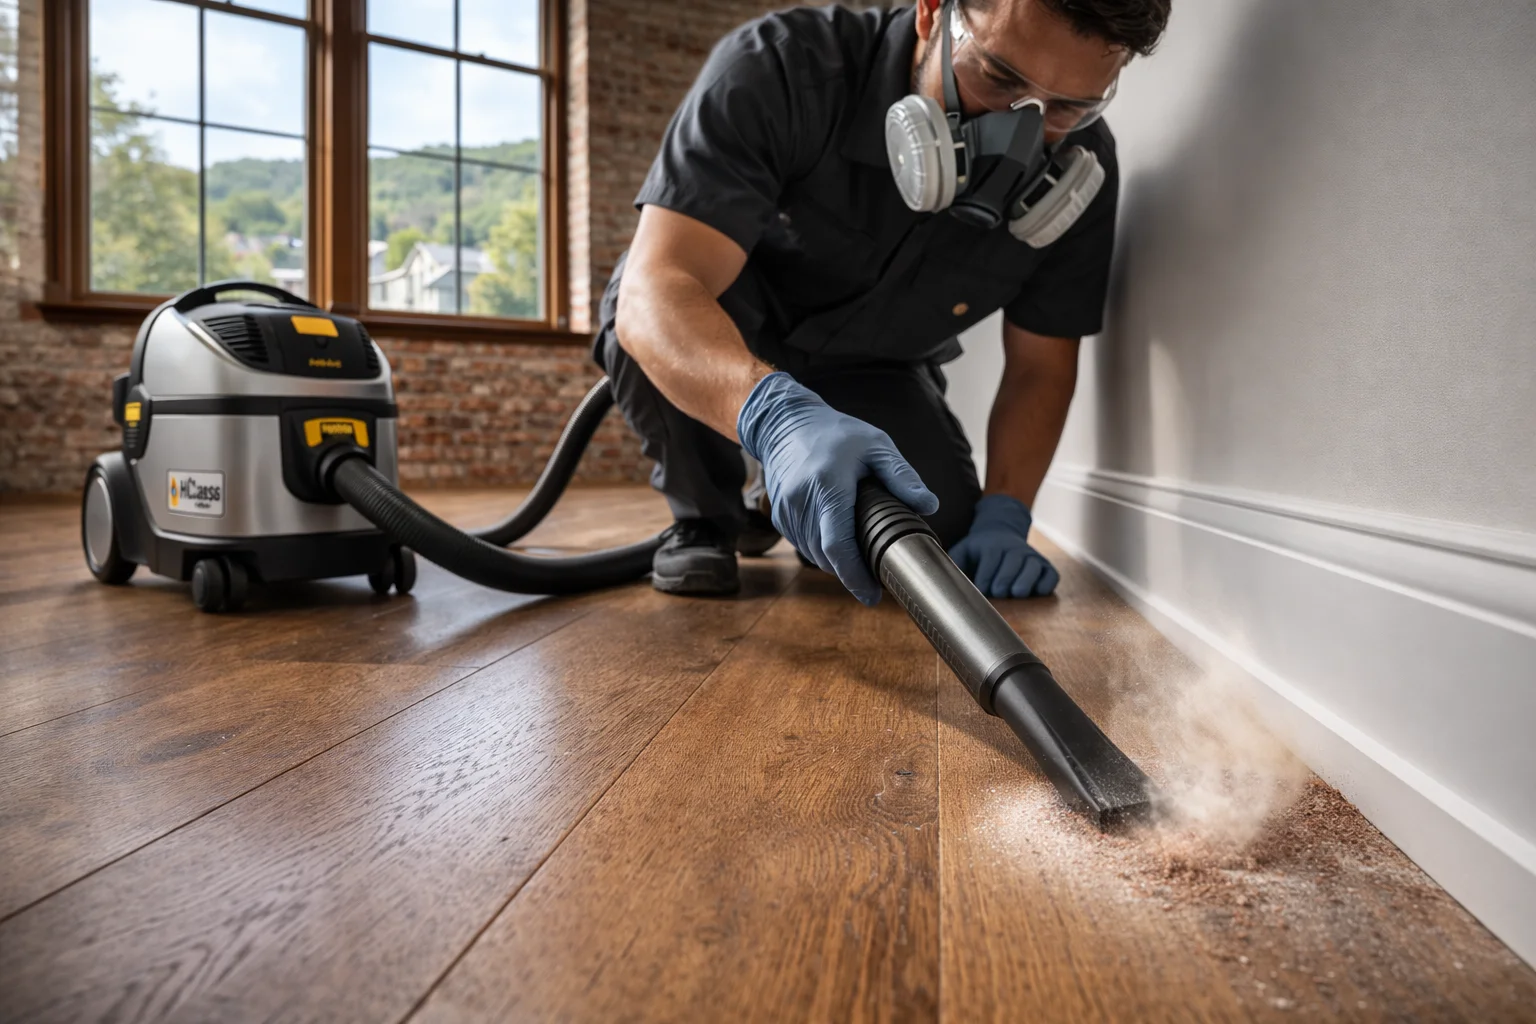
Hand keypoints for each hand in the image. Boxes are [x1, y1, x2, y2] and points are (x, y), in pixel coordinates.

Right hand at [738, 372, 937, 604]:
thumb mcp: (876, 446)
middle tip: (878, 576)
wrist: (786, 424)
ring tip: (862, 559)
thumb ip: (902, 477)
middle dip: (852, 573)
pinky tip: (840, 543)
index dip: (855, 576)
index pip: (838, 545)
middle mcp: (801, 502)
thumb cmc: (837, 434)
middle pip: (826, 557)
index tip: (873, 596)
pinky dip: (822, 551)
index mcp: (828, 486)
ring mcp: (785, 511)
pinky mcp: (779, 516)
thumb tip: (930, 506)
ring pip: (814, 555)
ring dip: (837, 563)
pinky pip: (803, 545)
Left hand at [949, 494, 1058, 597]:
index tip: (981, 590)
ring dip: (1026, 580)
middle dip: (1005, 578)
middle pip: (1012, 562)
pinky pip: (1051, 575)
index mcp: (992, 546)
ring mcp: (1031, 556)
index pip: (990, 559)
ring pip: (1033, 566)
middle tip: (999, 592)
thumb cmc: (979, 550)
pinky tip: (1038, 592)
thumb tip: (942, 582)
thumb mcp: (963, 550)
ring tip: (1017, 593)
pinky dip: (1047, 583)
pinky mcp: (1045, 566)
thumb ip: (954, 564)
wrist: (1002, 531)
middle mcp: (1014, 549)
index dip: (986, 577)